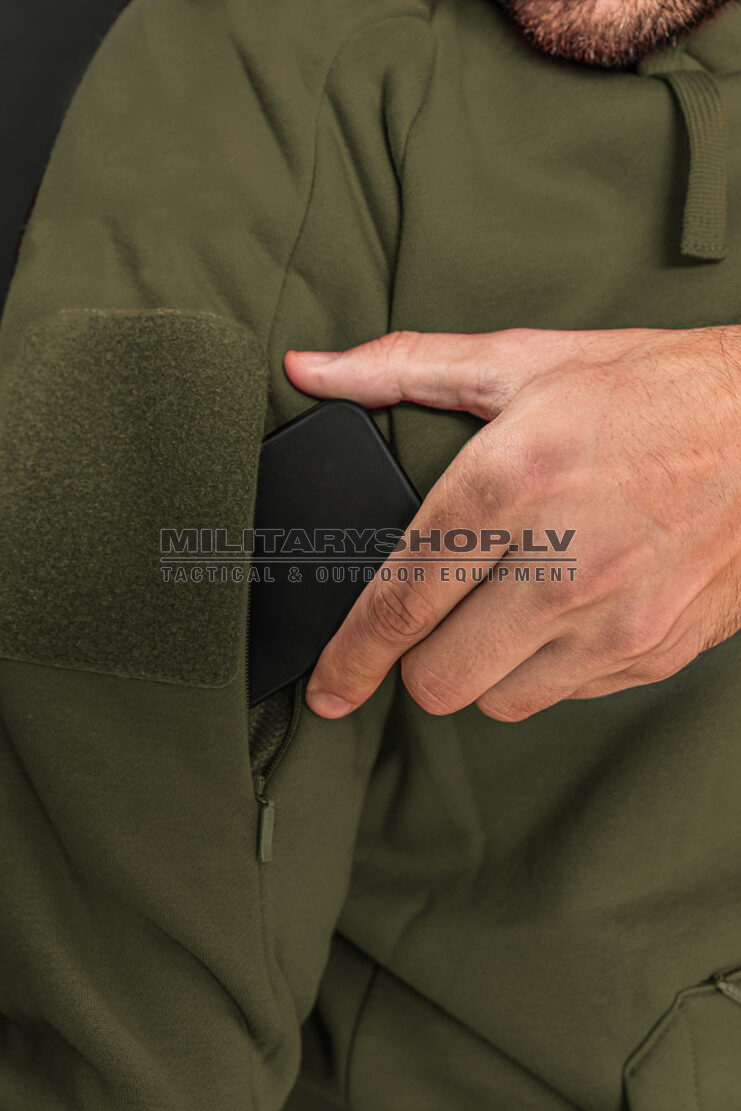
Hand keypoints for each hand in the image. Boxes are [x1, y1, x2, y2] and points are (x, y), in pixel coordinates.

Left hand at [283, 327, 740, 720]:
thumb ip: (403, 369)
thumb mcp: (524, 361)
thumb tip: (312, 369)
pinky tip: (558, 618)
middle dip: (416, 660)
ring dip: (480, 670)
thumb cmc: (655, 391)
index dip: (348, 660)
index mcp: (511, 485)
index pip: (400, 603)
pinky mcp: (652, 651)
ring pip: (497, 701)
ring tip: (497, 617)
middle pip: (439, 678)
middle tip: (430, 624)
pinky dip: (544, 669)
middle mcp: (561, 565)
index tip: (325, 689)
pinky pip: (564, 696)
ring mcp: (614, 620)